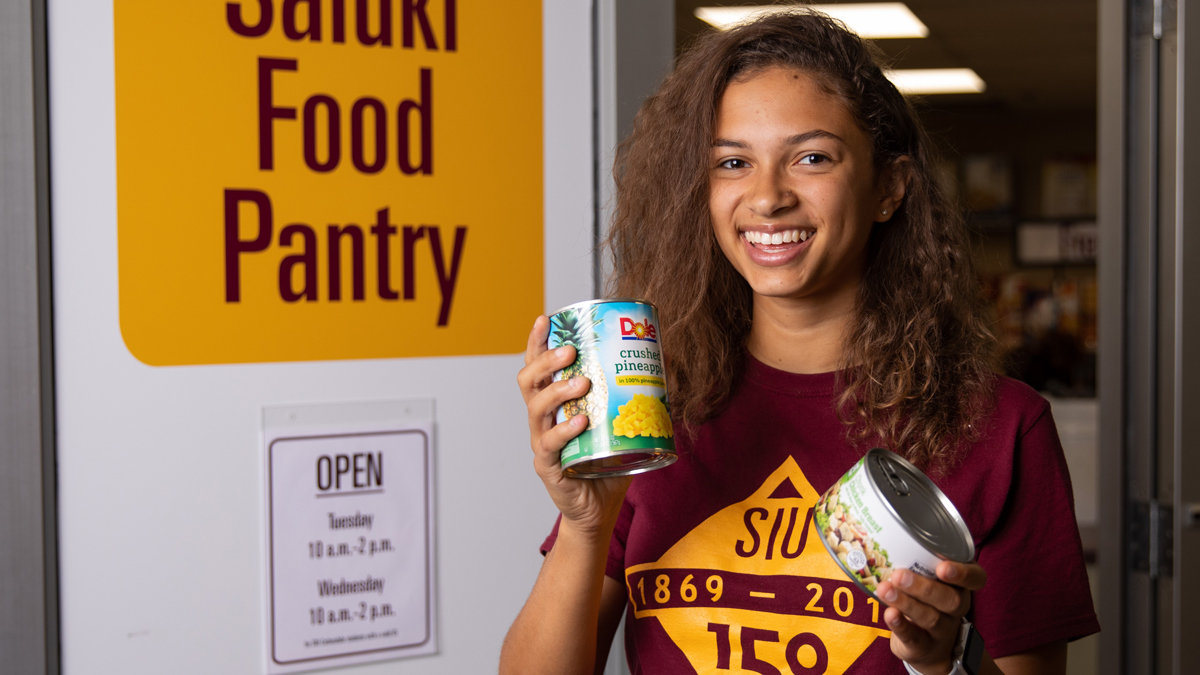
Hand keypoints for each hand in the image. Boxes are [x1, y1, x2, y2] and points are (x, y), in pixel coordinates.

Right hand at [517, 316, 631, 536]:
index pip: (538, 367)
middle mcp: (542, 419)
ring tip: (582, 383)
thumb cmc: (609, 462)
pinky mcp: (548, 466)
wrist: (599, 509)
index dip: (537, 342)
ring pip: (536, 409)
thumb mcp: (622, 421)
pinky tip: (581, 421)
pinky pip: (550, 445)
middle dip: (546, 361)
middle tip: (571, 351)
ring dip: (558, 391)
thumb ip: (637, 393)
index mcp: (554, 403)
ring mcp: (542, 443)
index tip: (546, 319)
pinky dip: (564, 431)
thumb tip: (665, 360)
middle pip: (529, 382)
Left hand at [876, 560, 986, 674]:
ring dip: (906, 603)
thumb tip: (878, 522)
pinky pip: (914, 637)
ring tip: (885, 589)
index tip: (943, 567)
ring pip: (930, 617)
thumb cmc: (926, 598)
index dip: (963, 574)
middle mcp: (957, 607)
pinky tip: (889, 614)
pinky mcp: (924, 646)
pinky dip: (900, 625)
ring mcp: (942, 629)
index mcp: (961, 585)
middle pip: (949, 599)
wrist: (930, 646)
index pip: (976, 578)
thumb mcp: (930, 576)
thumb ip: (916, 556)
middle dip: (924, 587)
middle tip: (899, 575)